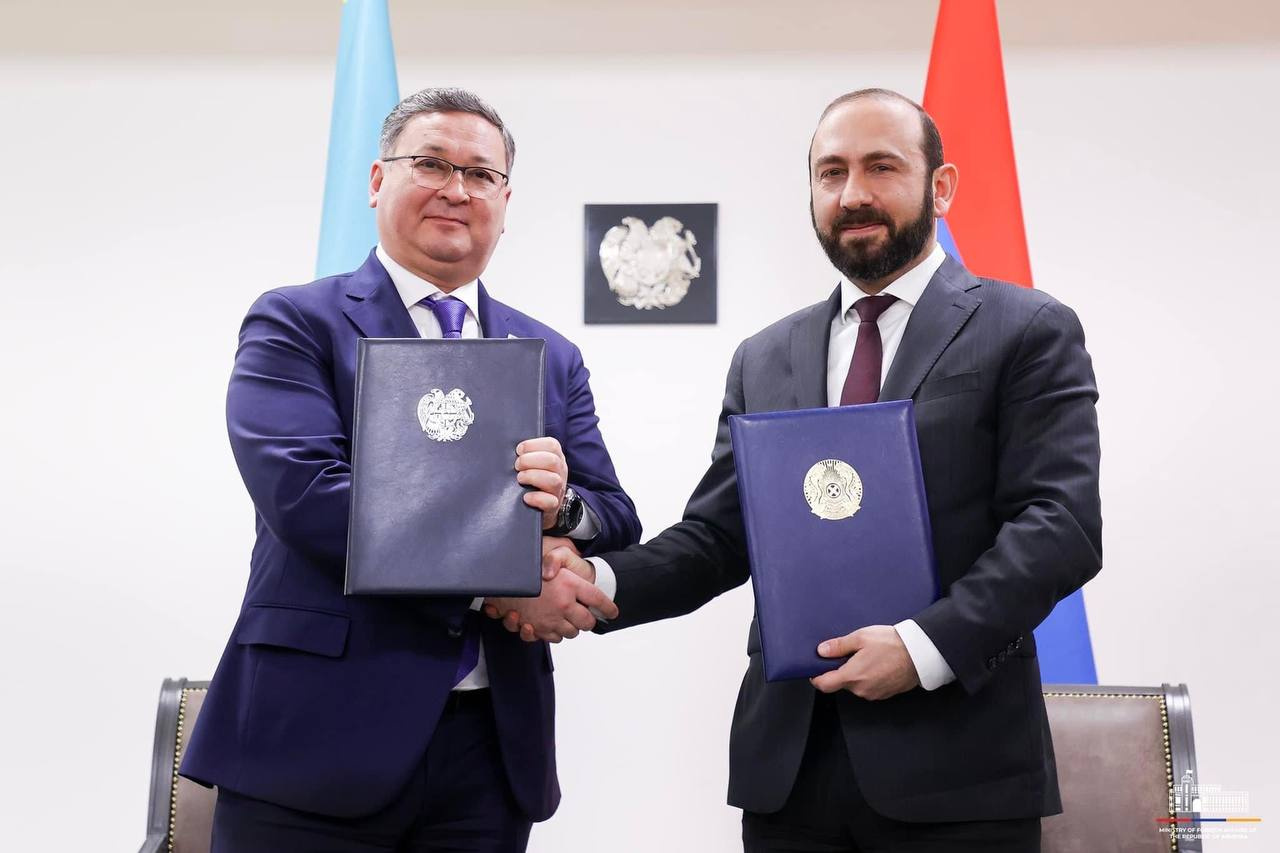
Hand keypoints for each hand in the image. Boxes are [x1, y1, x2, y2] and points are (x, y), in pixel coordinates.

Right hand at [483, 545, 613, 642]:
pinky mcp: (537, 629)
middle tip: (586, 614)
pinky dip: (554, 633)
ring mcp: (550, 619)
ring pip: (571, 633)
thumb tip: (562, 573)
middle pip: (588, 622)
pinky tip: (551, 623)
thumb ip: (560, 557)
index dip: (608, 607)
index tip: (613, 612)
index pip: (599, 599)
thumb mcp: (548, 551)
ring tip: (566, 617)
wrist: (499, 581)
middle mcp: (564, 604)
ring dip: (571, 627)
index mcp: (571, 584)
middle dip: (589, 620)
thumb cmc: (525, 566)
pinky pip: (553, 638)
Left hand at [515, 437, 568, 529]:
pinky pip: (550, 501)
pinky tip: (526, 497)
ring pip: (553, 480)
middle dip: (530, 460)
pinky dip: (536, 498)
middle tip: (517, 466)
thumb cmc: (532, 479)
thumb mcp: (535, 463)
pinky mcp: (553, 506)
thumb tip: (509, 446)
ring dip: (533, 477)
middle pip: (552, 461)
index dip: (533, 445)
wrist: (542, 507)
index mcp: (556, 457)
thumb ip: (527, 453)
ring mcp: (558, 489)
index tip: (518, 450)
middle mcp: (560, 472)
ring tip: (520, 479)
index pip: (552, 445)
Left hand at [810, 625, 919, 700]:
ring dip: (855, 674)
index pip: (824, 685)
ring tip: (867, 657)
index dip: (817, 676)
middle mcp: (861, 689)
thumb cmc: (892, 644)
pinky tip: (877, 664)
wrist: (919, 654)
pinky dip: (868, 678)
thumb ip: (839, 646)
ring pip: (855, 685)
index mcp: (852, 676)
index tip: (817, 668)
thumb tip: (821, 651)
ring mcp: (873, 694)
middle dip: (841, 670)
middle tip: (849, 653)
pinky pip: (868, 687)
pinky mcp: (884, 694)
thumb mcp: (861, 637)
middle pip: (840, 683)